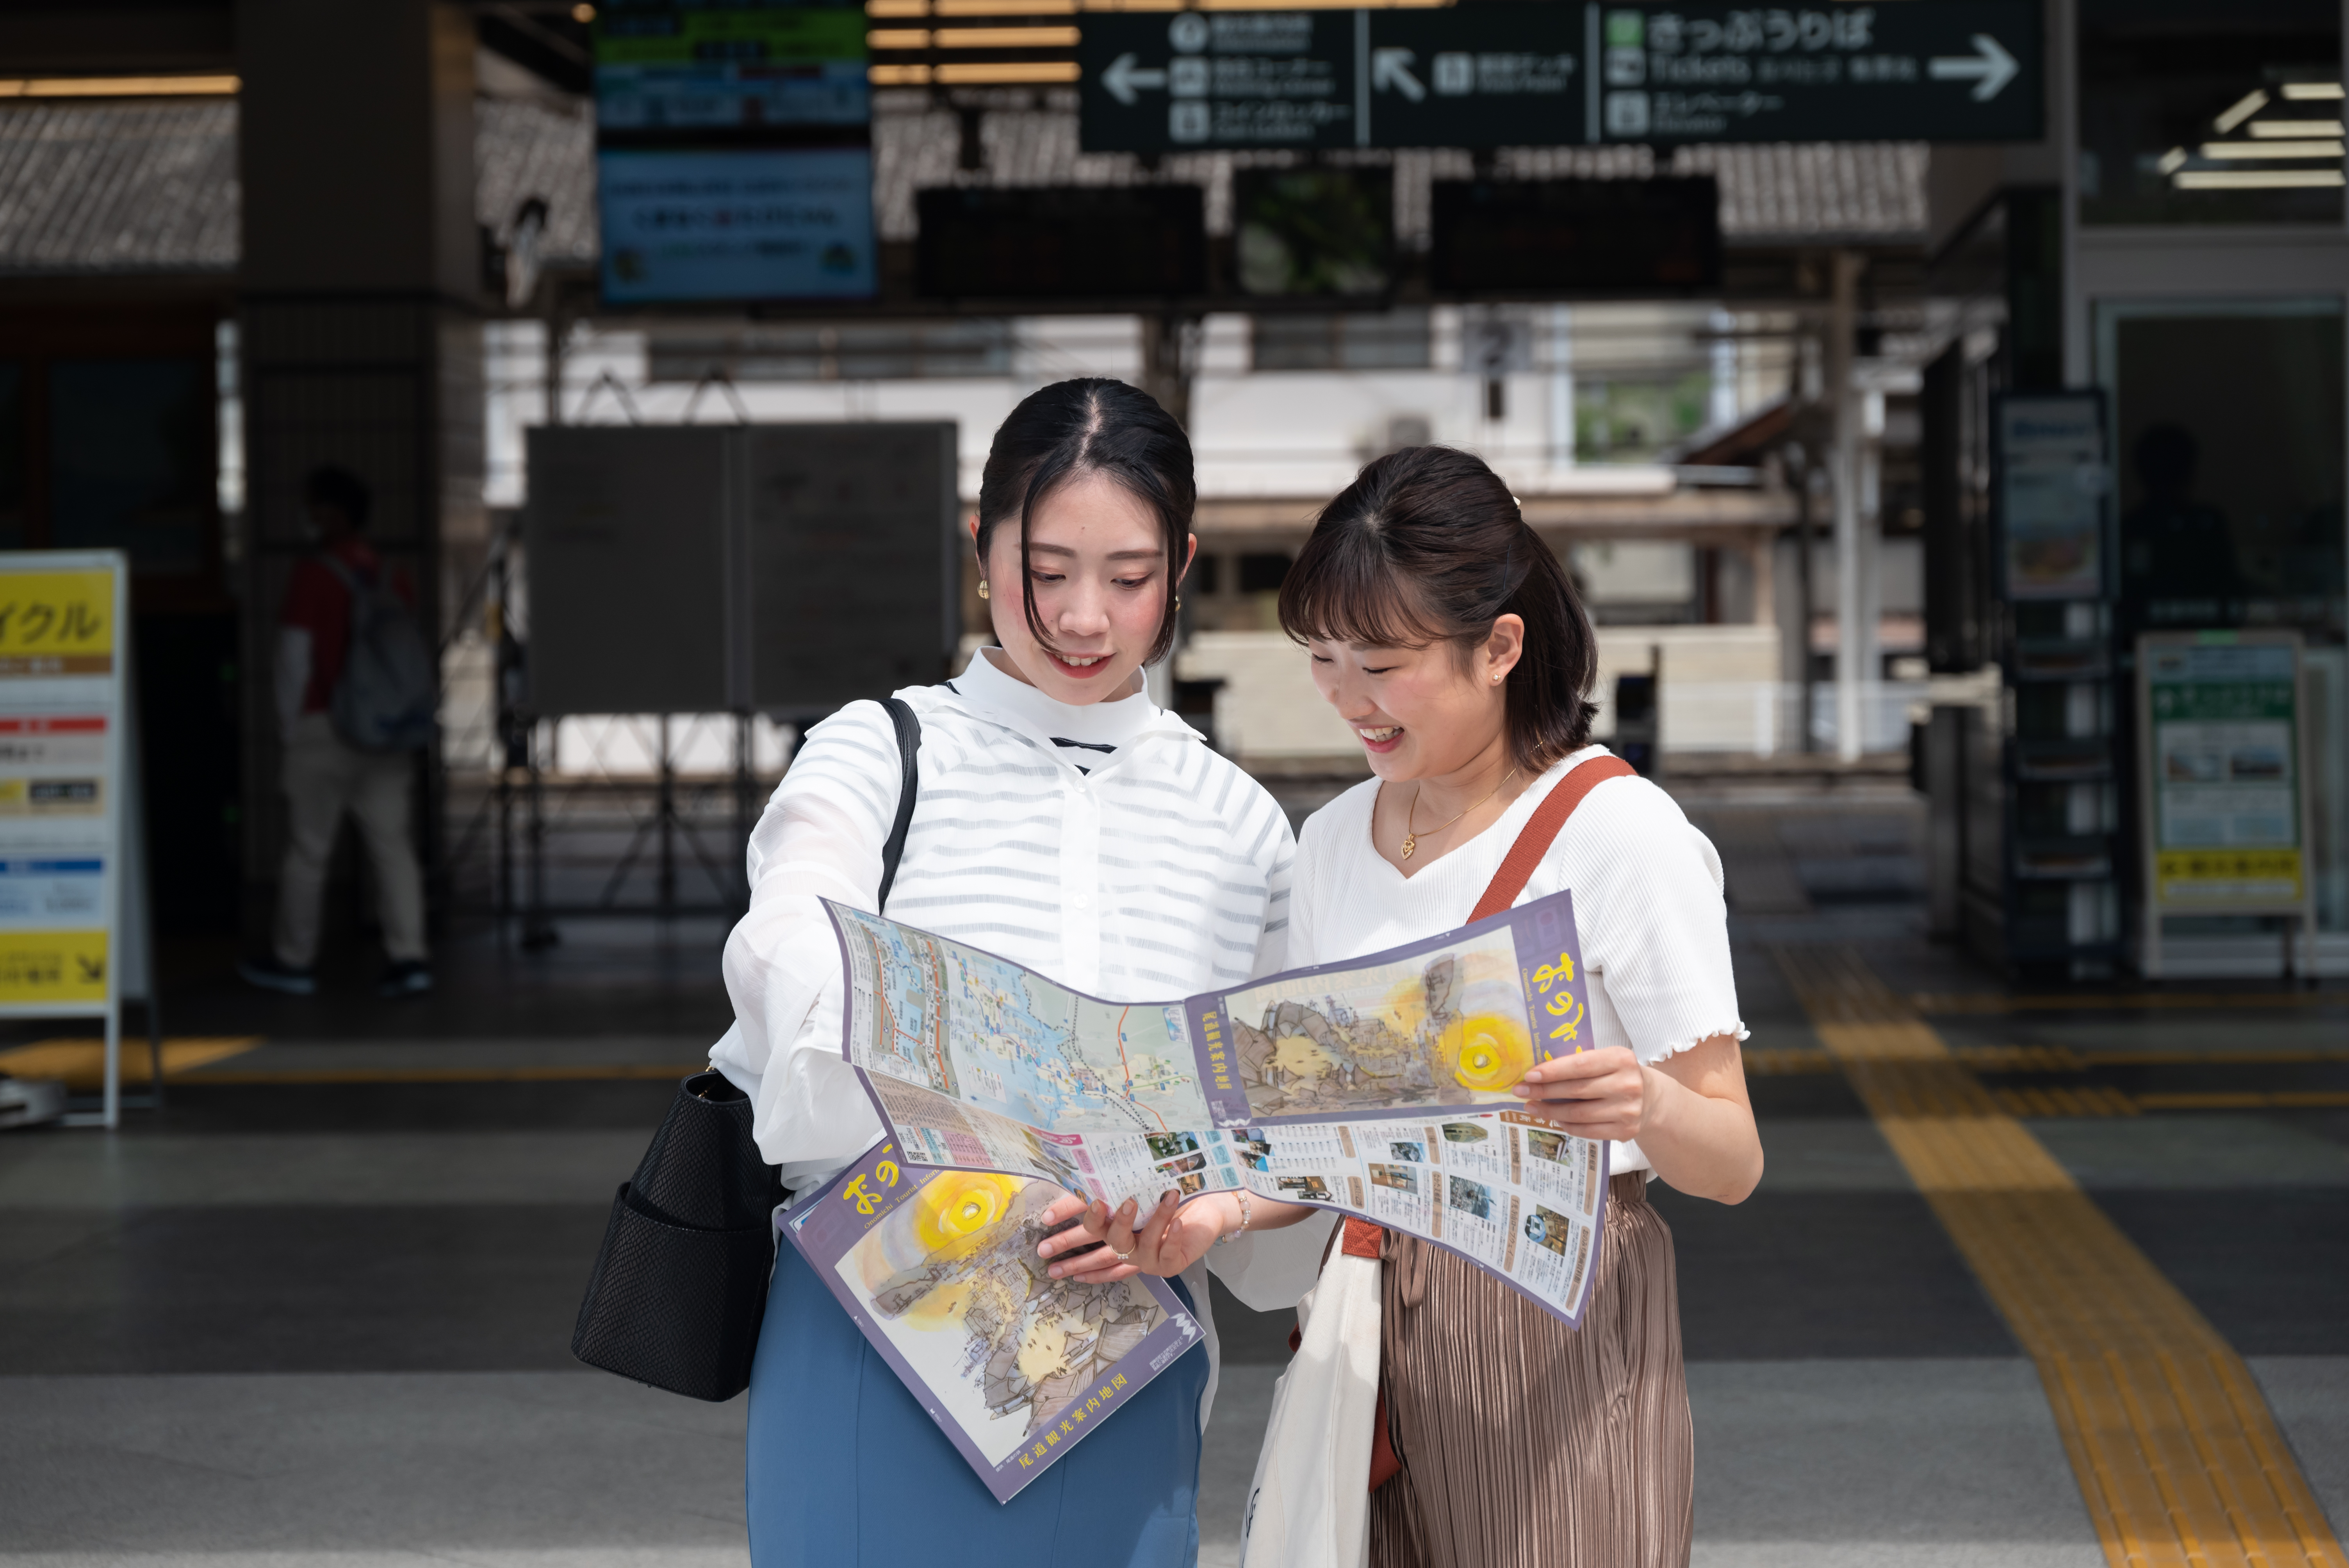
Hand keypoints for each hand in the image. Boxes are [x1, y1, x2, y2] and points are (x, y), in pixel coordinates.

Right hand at [1036, 1190, 1233, 1280]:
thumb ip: (1106, 1187)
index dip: (1067, 1243)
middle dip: (1104, 1232)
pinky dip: (1170, 1237)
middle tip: (1115, 1206)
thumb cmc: (1168, 1194)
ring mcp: (1149, 1259)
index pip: (1087, 1238)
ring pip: (1140, 1245)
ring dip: (1149, 1220)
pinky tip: (1176, 1223)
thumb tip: (1072, 1176)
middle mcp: (1129, 1249)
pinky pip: (1168, 1252)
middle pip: (1106, 1248)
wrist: (1208, 1206)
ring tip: (1158, 1197)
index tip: (1046, 1244)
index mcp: (1117, 1234)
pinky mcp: (1172, 1263)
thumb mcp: (1136, 1188)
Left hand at [1511, 1046, 1650, 1141]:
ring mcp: (1628, 1111)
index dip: (1552, 1071)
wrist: (1651, 1098)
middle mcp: (1627, 1085)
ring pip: (1579, 1114)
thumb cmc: (1618, 1074)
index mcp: (1621, 1059)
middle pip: (1576, 1090)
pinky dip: (1567, 1125)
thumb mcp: (1607, 1060)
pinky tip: (1553, 1119)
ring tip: (1531, 1106)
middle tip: (1521, 1091)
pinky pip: (1587, 1130)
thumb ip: (1580, 1062)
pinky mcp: (1625, 1131)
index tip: (1529, 1075)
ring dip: (1550, 1111)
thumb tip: (1538, 1072)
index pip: (1580, 1065)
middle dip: (1544, 1091)